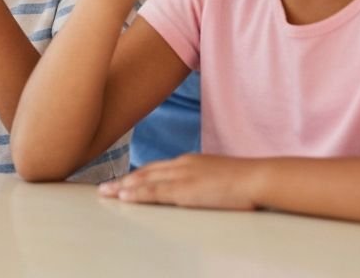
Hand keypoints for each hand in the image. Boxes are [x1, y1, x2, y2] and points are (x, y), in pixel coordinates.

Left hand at [98, 154, 261, 210]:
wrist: (256, 177)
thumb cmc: (244, 180)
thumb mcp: (217, 176)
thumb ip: (203, 180)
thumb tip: (196, 190)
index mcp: (189, 162)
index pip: (156, 169)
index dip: (137, 175)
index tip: (122, 181)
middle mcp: (181, 165)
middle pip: (145, 173)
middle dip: (123, 181)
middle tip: (104, 188)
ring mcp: (182, 176)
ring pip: (145, 181)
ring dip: (123, 187)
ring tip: (106, 194)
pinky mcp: (185, 190)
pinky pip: (155, 192)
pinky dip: (137, 194)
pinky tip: (124, 197)